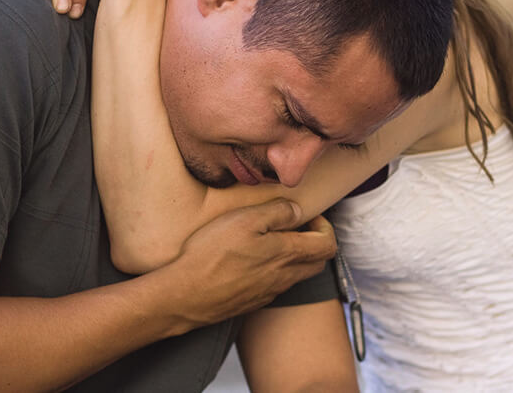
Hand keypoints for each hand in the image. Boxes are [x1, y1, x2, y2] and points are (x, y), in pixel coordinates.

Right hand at [164, 199, 337, 325]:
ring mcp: (269, 292)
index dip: (324, 226)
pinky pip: (276, 285)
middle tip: (294, 226)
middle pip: (317, 262)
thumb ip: (277, 212)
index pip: (328, 245)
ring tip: (270, 239)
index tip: (307, 215)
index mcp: (287, 254)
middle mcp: (284, 277)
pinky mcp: (253, 302)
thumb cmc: (212, 254)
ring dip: (294, 256)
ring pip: (297, 274)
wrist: (185, 296)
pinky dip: (275, 271)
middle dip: (314, 241)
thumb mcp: (245, 220)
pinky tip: (252, 260)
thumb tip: (298, 210)